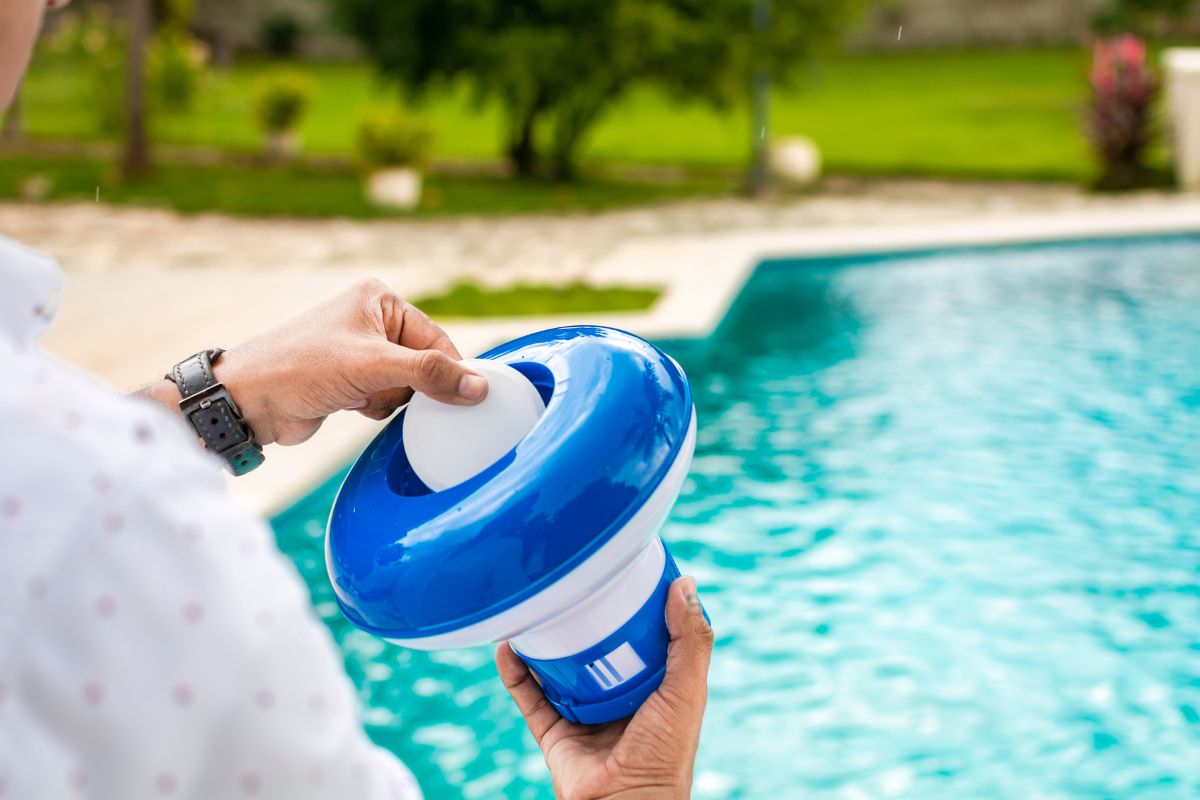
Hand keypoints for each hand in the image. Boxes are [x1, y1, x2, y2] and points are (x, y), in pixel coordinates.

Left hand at [144, 279, 487, 445]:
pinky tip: (352, 406)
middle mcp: (372, 320)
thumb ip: (430, 375)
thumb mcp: (373, 367)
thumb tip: (479, 387)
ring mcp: (361, 352)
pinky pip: (387, 399)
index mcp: (380, 299)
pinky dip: (377, 408)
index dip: (449, 371)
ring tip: (361, 397)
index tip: (464, 399)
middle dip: (411, 387)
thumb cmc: (301, 367)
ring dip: (391, 400)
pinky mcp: (352, 380)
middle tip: (388, 393)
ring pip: (407, 385)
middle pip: (424, 364)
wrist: (249, 399)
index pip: (436, 338)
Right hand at [496, 577, 712, 799]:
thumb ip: (690, 641)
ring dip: (545, 640)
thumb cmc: (666, 755)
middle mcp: (616, 696)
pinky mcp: (553, 732)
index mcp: (653, 686)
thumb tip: (684, 584)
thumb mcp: (687, 691)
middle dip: (585, 618)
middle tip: (573, 583)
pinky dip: (514, 672)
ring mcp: (582, 713)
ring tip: (535, 606)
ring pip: (558, 667)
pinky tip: (507, 645)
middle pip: (597, 647)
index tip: (624, 569)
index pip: (645, 636)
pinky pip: (528, 696)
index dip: (636, 605)